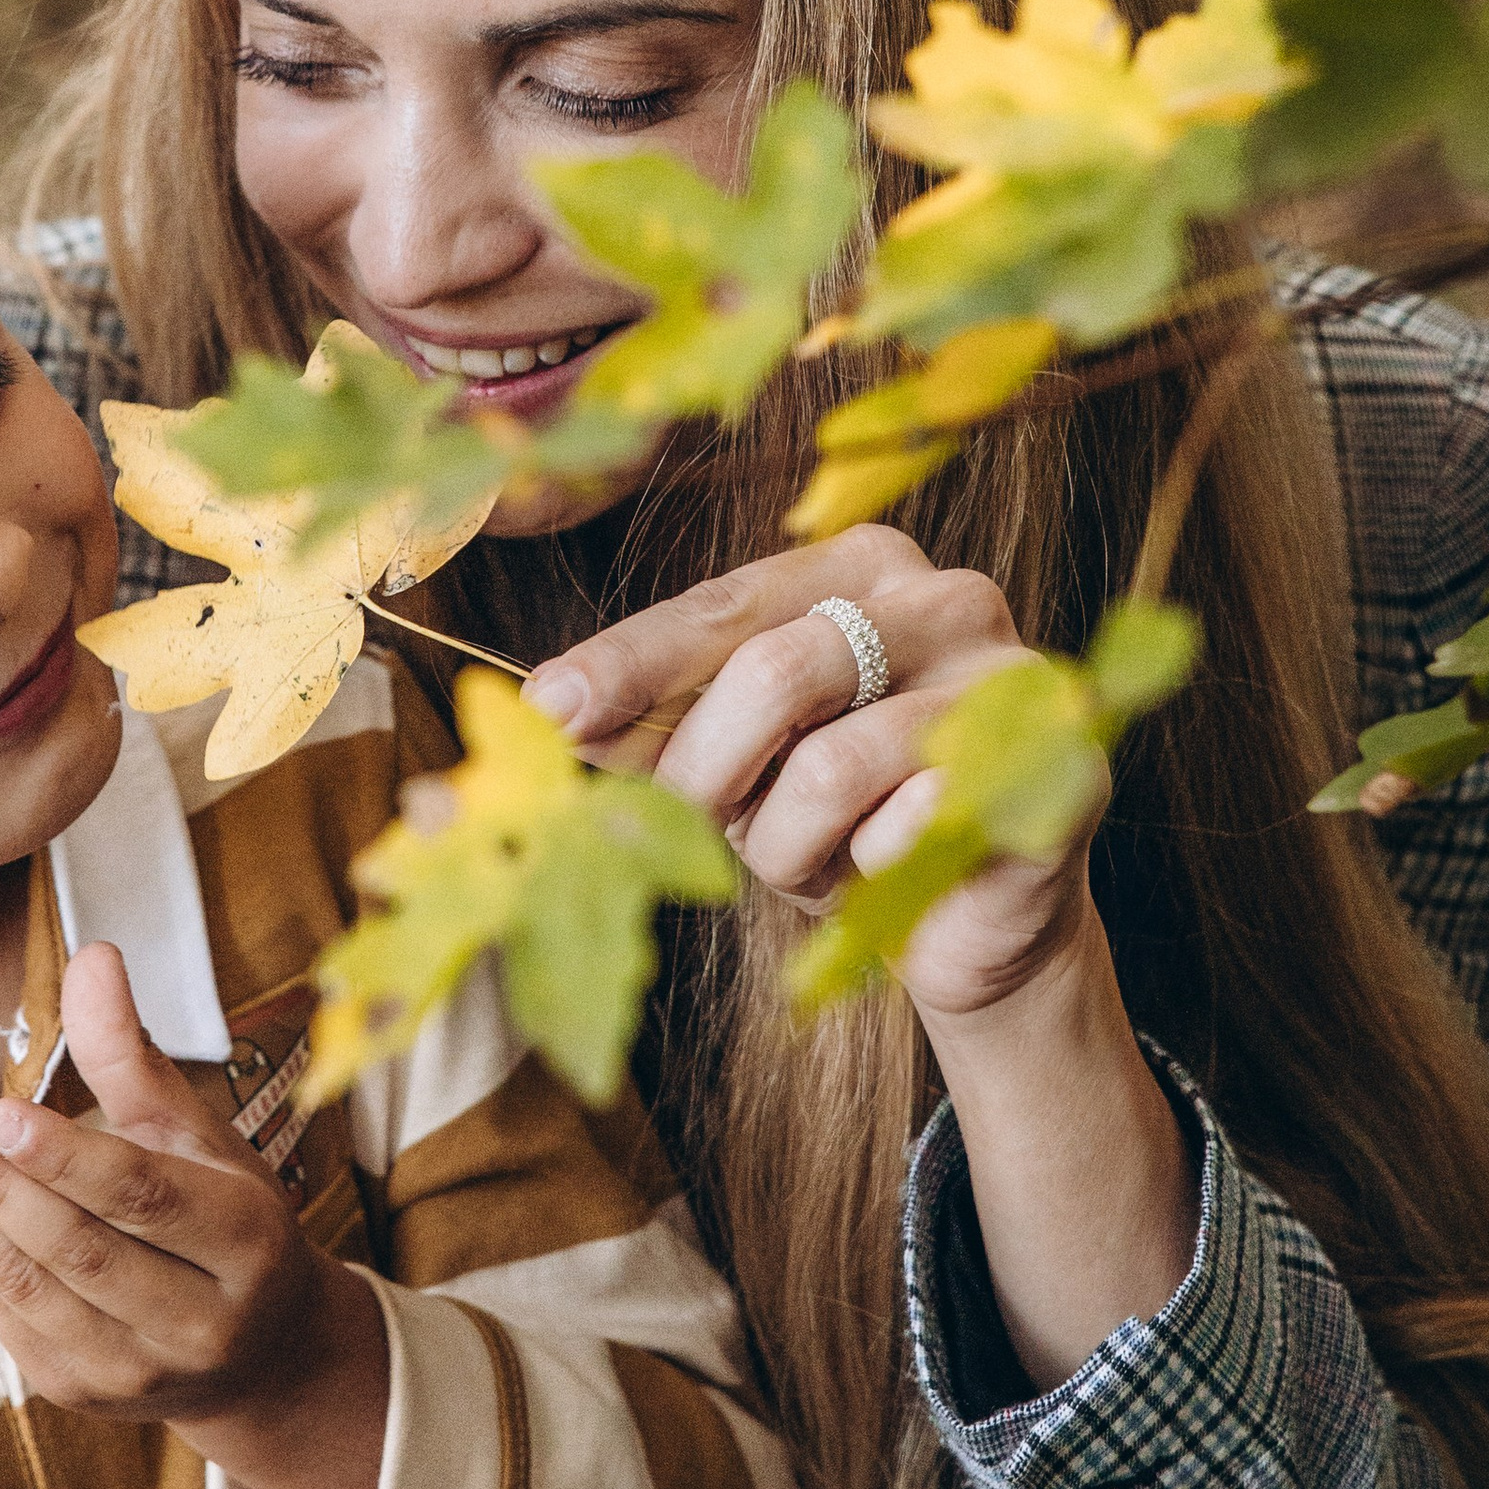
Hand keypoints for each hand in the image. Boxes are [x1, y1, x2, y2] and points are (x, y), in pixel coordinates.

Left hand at [0, 941, 389, 1488]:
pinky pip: (5, 1323)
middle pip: (81, 1252)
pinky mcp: (82, 1394)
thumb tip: (92, 957)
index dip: (68, 1159)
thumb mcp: (198, 1136)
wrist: (258, 1354)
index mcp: (245, 1243)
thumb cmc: (226, 1221)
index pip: (145, 1199)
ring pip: (33, 1294)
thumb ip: (132, 1055)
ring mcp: (137, 1371)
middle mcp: (199, 1321)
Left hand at [526, 528, 1195, 1390]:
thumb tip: (438, 799)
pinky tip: (888, 872)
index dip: (627, 665)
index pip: (716, 606)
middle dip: (705, 773)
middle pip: (774, 671)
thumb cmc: (826, 823)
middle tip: (691, 828)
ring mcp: (1007, 675)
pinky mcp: (1050, 771)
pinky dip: (867, 873)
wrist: (963, 922)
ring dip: (785, 844)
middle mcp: (940, 592)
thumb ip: (614, 752)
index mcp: (850, 565)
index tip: (545, 714)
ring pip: (832, 766)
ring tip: (808, 858)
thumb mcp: (712, 775)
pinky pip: (907, 831)